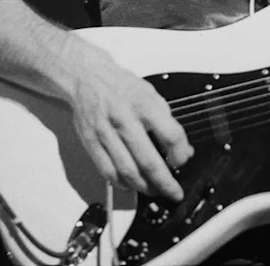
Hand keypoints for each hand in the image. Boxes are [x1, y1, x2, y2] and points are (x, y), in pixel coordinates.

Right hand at [63, 37, 193, 201]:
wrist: (86, 78)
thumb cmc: (121, 86)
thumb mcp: (151, 95)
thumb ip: (167, 122)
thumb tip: (182, 149)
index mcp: (144, 105)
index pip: (171, 136)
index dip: (181, 154)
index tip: (183, 160)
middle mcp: (124, 120)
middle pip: (148, 161)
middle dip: (165, 183)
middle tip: (174, 192)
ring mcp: (106, 134)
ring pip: (127, 171)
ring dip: (144, 188)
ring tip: (155, 191)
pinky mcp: (91, 143)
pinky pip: (107, 171)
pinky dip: (122, 183)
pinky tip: (132, 185)